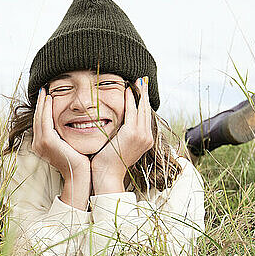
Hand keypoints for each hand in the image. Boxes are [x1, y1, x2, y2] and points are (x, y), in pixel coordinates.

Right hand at [32, 88, 90, 209]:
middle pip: (37, 118)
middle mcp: (37, 144)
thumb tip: (71, 124)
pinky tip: (49, 99)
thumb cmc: (79, 161)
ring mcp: (40, 143)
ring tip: (45, 91)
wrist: (80, 174)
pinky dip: (46, 108)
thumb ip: (64, 136)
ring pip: (39, 117)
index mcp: (41, 145)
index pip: (40, 123)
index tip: (45, 97)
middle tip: (42, 89)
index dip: (41, 109)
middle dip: (39, 103)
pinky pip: (44, 120)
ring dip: (41, 103)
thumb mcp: (69, 145)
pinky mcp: (47, 141)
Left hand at [91, 77, 153, 193]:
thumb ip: (122, 135)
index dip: (143, 102)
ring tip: (138, 81)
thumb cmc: (108, 162)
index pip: (145, 116)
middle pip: (146, 110)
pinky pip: (132, 112)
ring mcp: (141, 135)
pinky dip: (130, 100)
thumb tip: (118, 126)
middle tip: (143, 80)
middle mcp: (147, 137)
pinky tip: (128, 91)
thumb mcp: (119, 146)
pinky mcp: (132, 134)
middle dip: (144, 94)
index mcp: (145, 140)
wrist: (107, 175)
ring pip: (141, 109)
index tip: (141, 91)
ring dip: (139, 93)